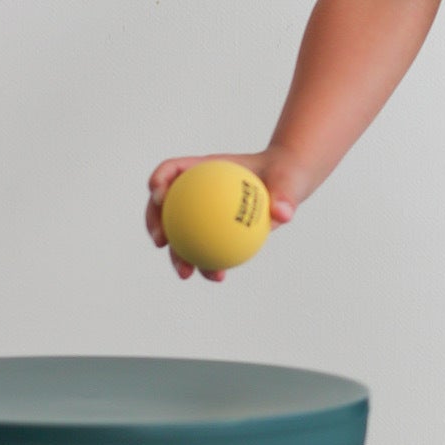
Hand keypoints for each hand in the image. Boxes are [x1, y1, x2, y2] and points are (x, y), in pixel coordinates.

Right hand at [145, 151, 298, 281]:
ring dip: (177, 255)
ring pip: (180, 234)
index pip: (172, 169)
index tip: (160, 197)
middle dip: (154, 224)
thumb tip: (282, 215)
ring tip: (187, 273)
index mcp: (204, 168)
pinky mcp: (213, 229)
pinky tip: (218, 275)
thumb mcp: (289, 178)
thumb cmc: (285, 174)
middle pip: (164, 205)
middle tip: (162, 243)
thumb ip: (285, 194)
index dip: (158, 181)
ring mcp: (202, 211)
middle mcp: (196, 189)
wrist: (288, 184)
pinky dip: (208, 262)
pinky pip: (205, 247)